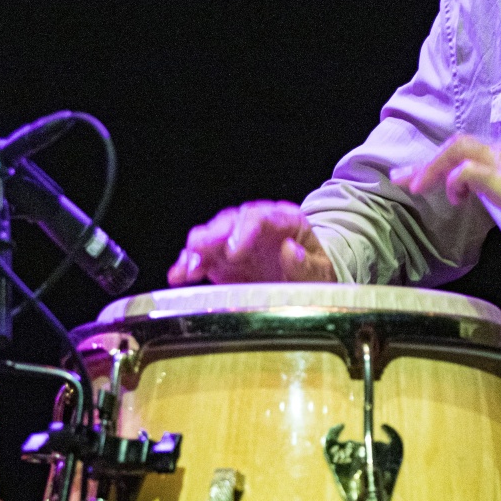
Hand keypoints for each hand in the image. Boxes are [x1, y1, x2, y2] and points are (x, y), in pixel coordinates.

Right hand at [166, 200, 335, 285]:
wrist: (307, 284)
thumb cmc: (316, 274)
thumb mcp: (322, 273)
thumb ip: (307, 265)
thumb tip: (288, 250)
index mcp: (286, 221)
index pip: (261, 216)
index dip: (244, 231)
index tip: (234, 251)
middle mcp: (257, 225)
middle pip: (231, 220)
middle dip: (214, 236)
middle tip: (202, 253)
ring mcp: (237, 240)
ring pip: (211, 234)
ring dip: (197, 250)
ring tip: (189, 269)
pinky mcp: (221, 260)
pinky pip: (200, 257)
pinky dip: (187, 265)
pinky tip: (178, 276)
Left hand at [393, 133, 500, 229]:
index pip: (487, 151)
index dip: (463, 166)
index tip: (452, 183)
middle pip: (463, 145)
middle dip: (433, 161)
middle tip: (408, 176)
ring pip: (457, 149)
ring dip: (432, 167)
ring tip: (414, 185)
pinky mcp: (498, 174)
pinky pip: (464, 170)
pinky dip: (453, 181)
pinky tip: (454, 198)